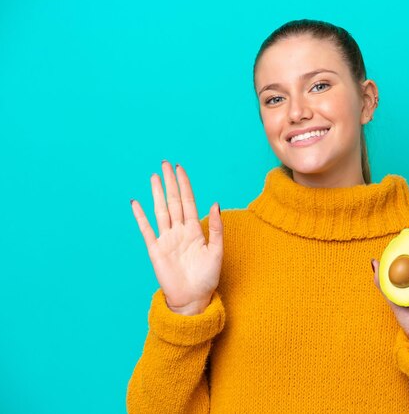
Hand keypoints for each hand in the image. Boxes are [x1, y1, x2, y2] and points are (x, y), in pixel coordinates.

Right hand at [130, 160, 223, 314]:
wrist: (193, 299)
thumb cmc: (207, 278)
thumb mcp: (217, 251)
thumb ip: (216, 228)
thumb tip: (214, 203)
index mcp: (194, 230)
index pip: (189, 202)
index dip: (184, 185)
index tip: (180, 169)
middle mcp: (179, 231)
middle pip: (173, 202)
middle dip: (170, 183)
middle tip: (165, 164)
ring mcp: (166, 239)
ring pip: (161, 211)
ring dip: (157, 194)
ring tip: (154, 177)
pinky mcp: (156, 250)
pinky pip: (147, 230)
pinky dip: (141, 216)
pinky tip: (136, 203)